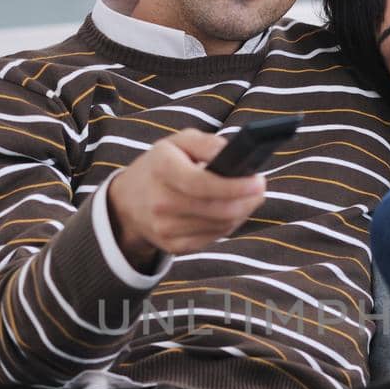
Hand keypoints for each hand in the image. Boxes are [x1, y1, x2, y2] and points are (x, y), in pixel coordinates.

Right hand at [107, 129, 265, 259]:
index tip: (258, 182)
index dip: (234, 186)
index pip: (201, 184)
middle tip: (260, 188)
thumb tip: (236, 154)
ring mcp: (165, 228)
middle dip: (247, 200)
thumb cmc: (163, 165)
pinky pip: (213, 237)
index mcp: (161, 169)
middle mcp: (160, 202)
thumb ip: (208, 144)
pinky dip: (228, 224)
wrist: (129, 201)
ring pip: (220, 226)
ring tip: (247, 197)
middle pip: (217, 210)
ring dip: (241, 212)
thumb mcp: (180, 142)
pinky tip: (229, 211)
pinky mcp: (173, 246)